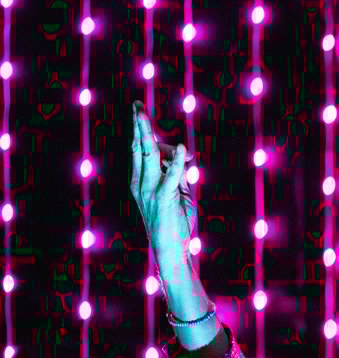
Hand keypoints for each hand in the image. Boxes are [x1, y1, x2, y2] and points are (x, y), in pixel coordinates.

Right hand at [130, 103, 198, 287]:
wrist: (171, 251)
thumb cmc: (176, 224)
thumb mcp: (179, 193)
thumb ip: (179, 173)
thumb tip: (183, 155)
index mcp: (140, 181)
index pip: (140, 151)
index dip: (143, 132)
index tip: (141, 113)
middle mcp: (140, 184)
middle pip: (139, 148)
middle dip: (138, 126)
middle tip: (136, 105)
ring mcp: (149, 192)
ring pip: (148, 156)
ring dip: (147, 134)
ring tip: (144, 115)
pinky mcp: (164, 200)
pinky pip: (170, 177)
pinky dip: (178, 162)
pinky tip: (183, 150)